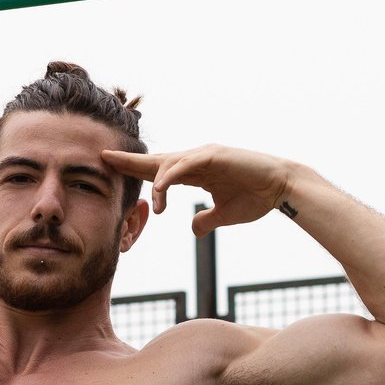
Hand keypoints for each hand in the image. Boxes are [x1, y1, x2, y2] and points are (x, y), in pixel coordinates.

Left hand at [103, 145, 295, 236]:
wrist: (282, 190)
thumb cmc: (255, 198)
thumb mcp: (223, 215)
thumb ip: (206, 221)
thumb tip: (193, 229)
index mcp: (196, 171)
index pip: (158, 169)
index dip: (135, 169)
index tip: (111, 169)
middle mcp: (197, 159)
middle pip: (155, 160)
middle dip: (129, 161)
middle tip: (102, 158)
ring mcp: (205, 155)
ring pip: (168, 164)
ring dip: (155, 183)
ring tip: (158, 207)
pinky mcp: (215, 156)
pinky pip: (184, 166)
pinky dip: (170, 177)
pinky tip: (160, 192)